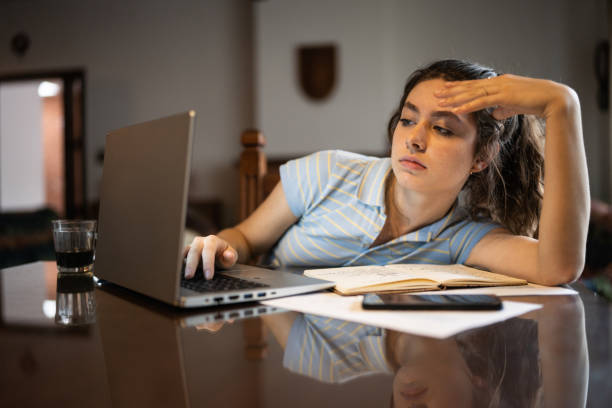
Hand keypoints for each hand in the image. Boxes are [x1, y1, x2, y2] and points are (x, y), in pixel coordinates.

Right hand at [183, 235, 237, 279]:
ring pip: (187, 252)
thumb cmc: (225, 253)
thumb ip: (231, 256)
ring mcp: (193, 245)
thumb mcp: (232, 255)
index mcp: (212, 240)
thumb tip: (228, 255)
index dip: (208, 263)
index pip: (209, 251)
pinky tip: (179, 270)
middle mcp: (201, 241)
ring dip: (184, 263)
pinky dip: (180, 261)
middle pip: (194, 250)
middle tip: (189, 276)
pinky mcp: (188, 250)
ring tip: (184, 275)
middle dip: (191, 264)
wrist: (219, 249)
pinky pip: (182, 254)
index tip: (208, 276)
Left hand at [434, 74, 577, 119]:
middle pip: (470, 87)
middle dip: (451, 90)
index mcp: (499, 83)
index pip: (475, 85)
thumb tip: (493, 114)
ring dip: (455, 98)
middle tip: (435, 93)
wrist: (554, 99)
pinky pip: (482, 101)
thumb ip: (502, 109)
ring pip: (473, 93)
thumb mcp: (515, 106)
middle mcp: (498, 82)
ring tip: (440, 102)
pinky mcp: (505, 95)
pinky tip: (457, 109)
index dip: (459, 87)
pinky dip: (468, 105)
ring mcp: (501, 87)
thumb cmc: (536, 102)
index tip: (446, 89)